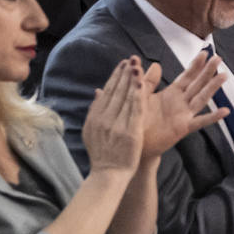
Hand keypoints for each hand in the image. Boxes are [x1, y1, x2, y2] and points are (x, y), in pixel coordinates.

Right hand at [82, 58, 144, 174]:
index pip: (107, 92)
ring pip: (125, 97)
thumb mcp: (92, 131)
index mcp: (95, 117)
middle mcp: (104, 118)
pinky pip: (135, 108)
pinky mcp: (130, 130)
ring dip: (131, 79)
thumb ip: (95, 111)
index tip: (122, 64)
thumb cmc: (103, 154)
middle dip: (124, 73)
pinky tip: (142, 82)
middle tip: (131, 59)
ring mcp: (116, 124)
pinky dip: (138, 94)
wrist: (108, 174)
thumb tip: (98, 91)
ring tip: (136, 65)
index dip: (115, 77)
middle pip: (116, 91)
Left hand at [138, 53, 228, 159]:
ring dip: (213, 87)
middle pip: (197, 83)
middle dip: (207, 71)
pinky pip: (200, 121)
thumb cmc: (138, 119)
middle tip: (218, 58)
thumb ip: (148, 81)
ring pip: (201, 98)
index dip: (196, 65)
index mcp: (172, 93)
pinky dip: (213, 117)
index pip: (187, 76)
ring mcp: (184, 114)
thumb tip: (156, 64)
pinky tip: (225, 111)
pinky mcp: (183, 127)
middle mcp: (181, 102)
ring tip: (224, 75)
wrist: (136, 143)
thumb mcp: (141, 96)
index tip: (205, 52)